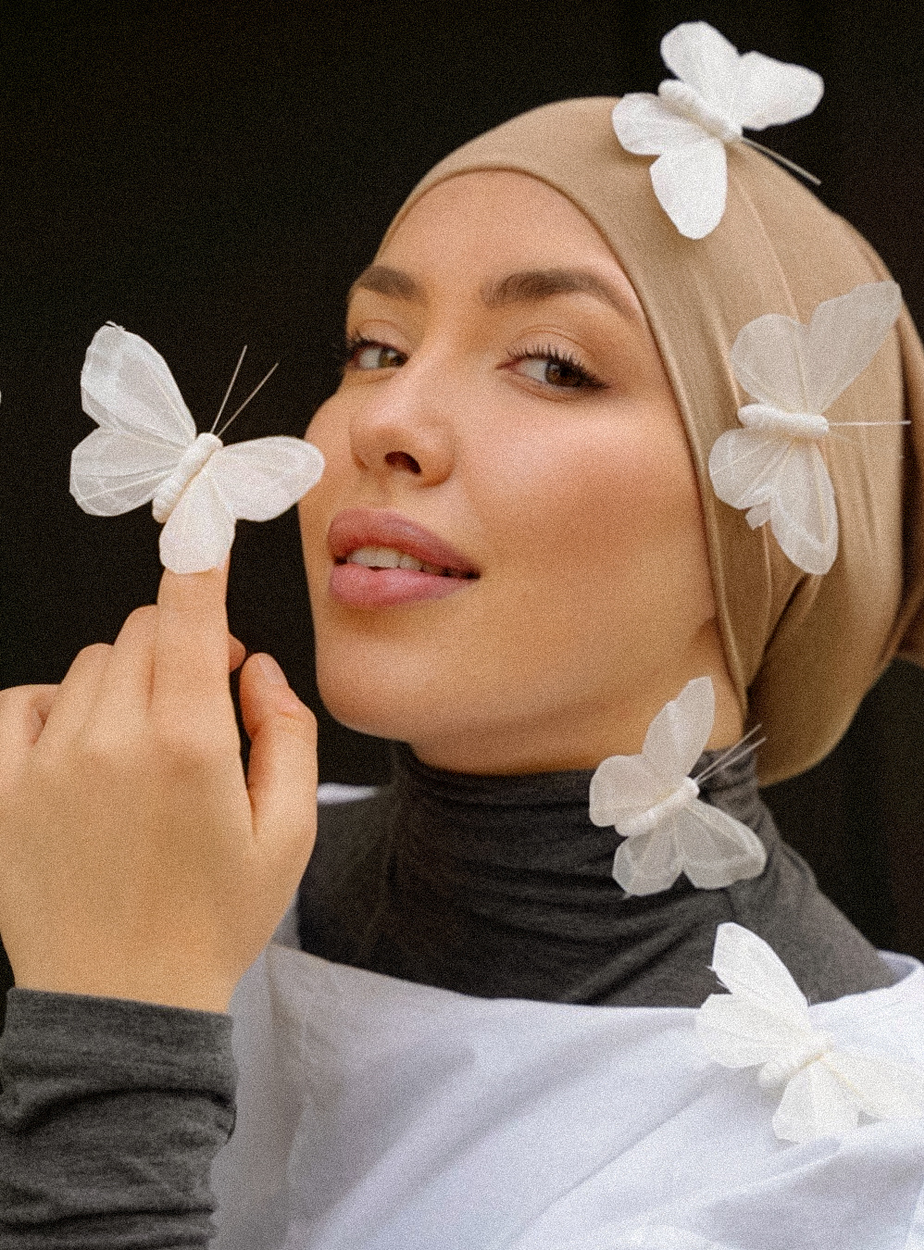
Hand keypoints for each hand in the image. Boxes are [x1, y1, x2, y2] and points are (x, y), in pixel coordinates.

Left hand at [0, 565, 317, 1011]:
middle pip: (142, 632)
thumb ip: (289, 733)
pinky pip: (24, 702)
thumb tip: (255, 669)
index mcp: (189, 744)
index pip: (187, 611)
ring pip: (91, 665)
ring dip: (127, 682)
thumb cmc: (214, 921)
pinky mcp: (2, 793)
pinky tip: (84, 748)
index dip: (199, 554)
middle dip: (180, 648)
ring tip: (146, 748)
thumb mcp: (290, 833)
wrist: (125, 1004)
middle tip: (203, 706)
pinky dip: (57, 707)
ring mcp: (46, 764)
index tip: (205, 517)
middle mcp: (110, 740)